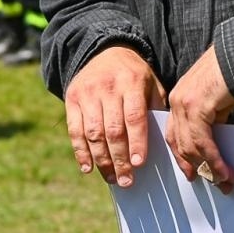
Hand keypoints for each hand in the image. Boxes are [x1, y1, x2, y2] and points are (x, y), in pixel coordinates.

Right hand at [63, 46, 166, 187]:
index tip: (139, 164)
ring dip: (102, 160)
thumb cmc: (134, 76)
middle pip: (113, 129)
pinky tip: (88, 168)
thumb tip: (162, 144)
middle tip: (126, 181)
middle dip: (119, 159)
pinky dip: (81, 152)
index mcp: (132, 82)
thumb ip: (154, 110)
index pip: (134, 117)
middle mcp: (107, 87)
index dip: (136, 143)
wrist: (105, 51)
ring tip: (111, 178)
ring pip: (93, 133)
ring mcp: (87, 93)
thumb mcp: (151, 84)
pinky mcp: (72, 98)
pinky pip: (75, 130)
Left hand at [164, 46, 233, 193]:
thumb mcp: (216, 101)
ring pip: (191, 146)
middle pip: (180, 144)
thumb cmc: (233, 73)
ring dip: (209, 168)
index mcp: (178, 99)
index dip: (182, 158)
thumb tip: (214, 144)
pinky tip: (224, 170)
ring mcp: (184, 103)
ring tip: (225, 180)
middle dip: (197, 167)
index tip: (191, 174)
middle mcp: (176, 101)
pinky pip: (203, 141)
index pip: (174, 135)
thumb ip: (210, 120)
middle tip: (214, 182)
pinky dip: (214, 159)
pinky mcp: (197, 106)